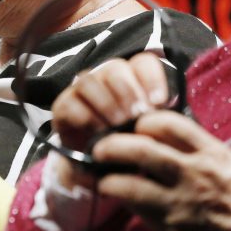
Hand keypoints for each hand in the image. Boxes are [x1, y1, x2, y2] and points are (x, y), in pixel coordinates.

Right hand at [50, 53, 169, 153]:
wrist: (97, 167)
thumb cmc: (127, 143)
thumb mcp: (147, 132)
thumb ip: (156, 119)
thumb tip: (168, 110)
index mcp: (131, 78)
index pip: (142, 63)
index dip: (152, 79)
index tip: (159, 102)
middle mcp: (105, 78)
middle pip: (115, 68)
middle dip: (128, 92)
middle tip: (136, 116)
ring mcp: (81, 90)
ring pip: (89, 80)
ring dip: (106, 103)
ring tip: (118, 124)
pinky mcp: (62, 106)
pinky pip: (71, 103)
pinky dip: (87, 118)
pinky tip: (99, 133)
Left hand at [91, 112, 230, 230]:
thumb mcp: (228, 162)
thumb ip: (197, 149)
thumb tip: (166, 138)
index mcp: (210, 151)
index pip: (168, 123)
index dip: (144, 120)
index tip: (135, 125)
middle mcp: (193, 170)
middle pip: (141, 146)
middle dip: (114, 143)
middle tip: (102, 146)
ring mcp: (180, 198)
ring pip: (131, 178)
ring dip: (108, 173)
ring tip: (99, 172)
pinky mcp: (171, 223)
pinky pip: (136, 205)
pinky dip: (121, 196)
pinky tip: (114, 193)